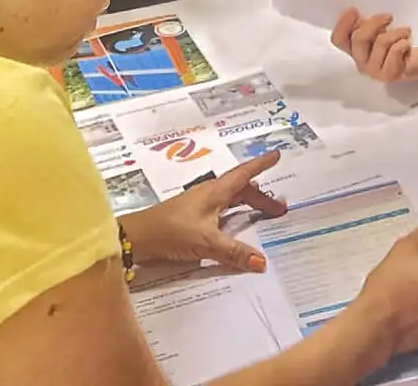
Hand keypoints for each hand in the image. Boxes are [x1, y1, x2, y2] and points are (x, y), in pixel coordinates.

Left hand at [120, 152, 285, 271]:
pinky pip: (222, 212)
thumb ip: (234, 252)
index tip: (276, 154)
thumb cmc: (172, 231)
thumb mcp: (206, 242)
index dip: (261, 165)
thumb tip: (262, 262)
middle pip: (241, 190)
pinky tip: (236, 228)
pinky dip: (235, 216)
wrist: (138, 238)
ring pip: (231, 200)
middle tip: (279, 209)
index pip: (244, 174)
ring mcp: (200, 205)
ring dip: (248, 205)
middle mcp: (209, 194)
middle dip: (261, 197)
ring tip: (263, 215)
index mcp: (215, 191)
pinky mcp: (193, 218)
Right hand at [330, 9, 417, 81]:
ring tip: (406, 31)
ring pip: (379, 43)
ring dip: (395, 32)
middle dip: (374, 23)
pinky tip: (408, 42)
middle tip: (390, 16)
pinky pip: (394, 51)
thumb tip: (356, 12)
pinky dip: (403, 42)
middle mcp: (361, 62)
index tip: (355, 9)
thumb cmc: (401, 40)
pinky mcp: (390, 75)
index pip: (338, 39)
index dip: (342, 23)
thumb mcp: (381, 29)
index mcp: (355, 49)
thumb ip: (366, 23)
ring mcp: (374, 71)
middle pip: (358, 39)